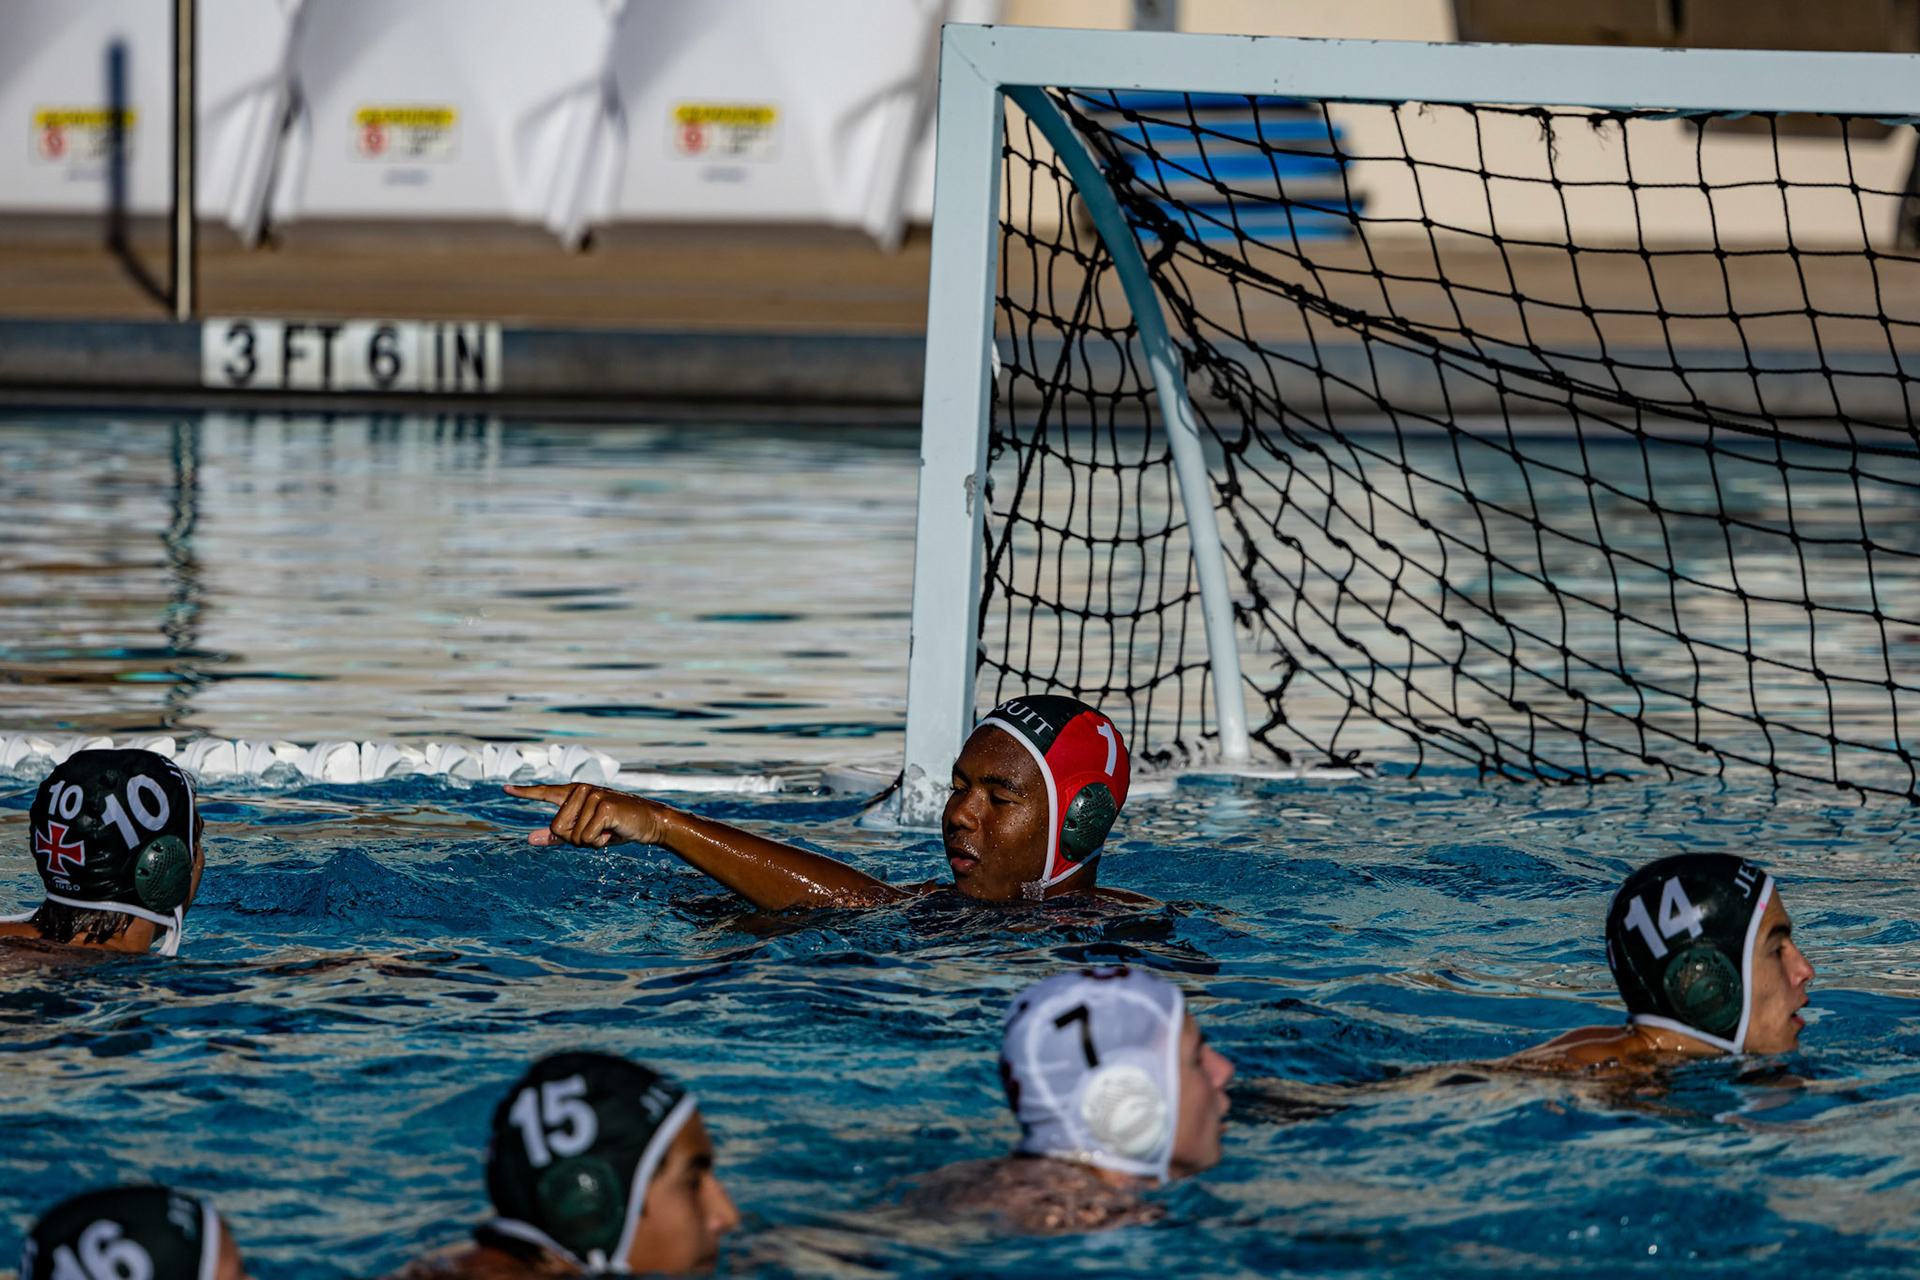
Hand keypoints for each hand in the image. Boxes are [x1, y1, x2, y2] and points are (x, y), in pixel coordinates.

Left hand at [504, 783, 672, 849]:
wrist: (650, 822)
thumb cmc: (617, 826)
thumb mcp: (586, 832)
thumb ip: (557, 835)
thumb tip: (528, 839)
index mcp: (575, 793)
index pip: (545, 792)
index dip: (524, 793)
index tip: (505, 788)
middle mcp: (581, 790)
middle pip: (557, 828)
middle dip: (576, 839)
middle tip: (598, 831)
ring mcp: (593, 796)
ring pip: (572, 836)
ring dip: (590, 842)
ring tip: (608, 830)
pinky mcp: (604, 806)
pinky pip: (587, 838)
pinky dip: (600, 842)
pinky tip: (613, 831)